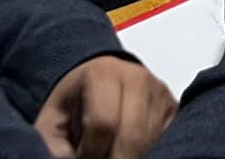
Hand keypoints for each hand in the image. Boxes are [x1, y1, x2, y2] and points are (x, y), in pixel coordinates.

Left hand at [33, 57, 176, 158]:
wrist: (95, 81)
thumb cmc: (72, 105)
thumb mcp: (51, 123)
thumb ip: (56, 147)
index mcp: (103, 73)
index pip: (103, 123)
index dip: (90, 153)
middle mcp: (137, 77)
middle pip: (132, 135)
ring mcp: (159, 90)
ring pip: (150, 140)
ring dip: (131, 157)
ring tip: (110, 153)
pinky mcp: (173, 105)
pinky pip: (165, 138)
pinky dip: (148, 151)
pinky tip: (129, 149)